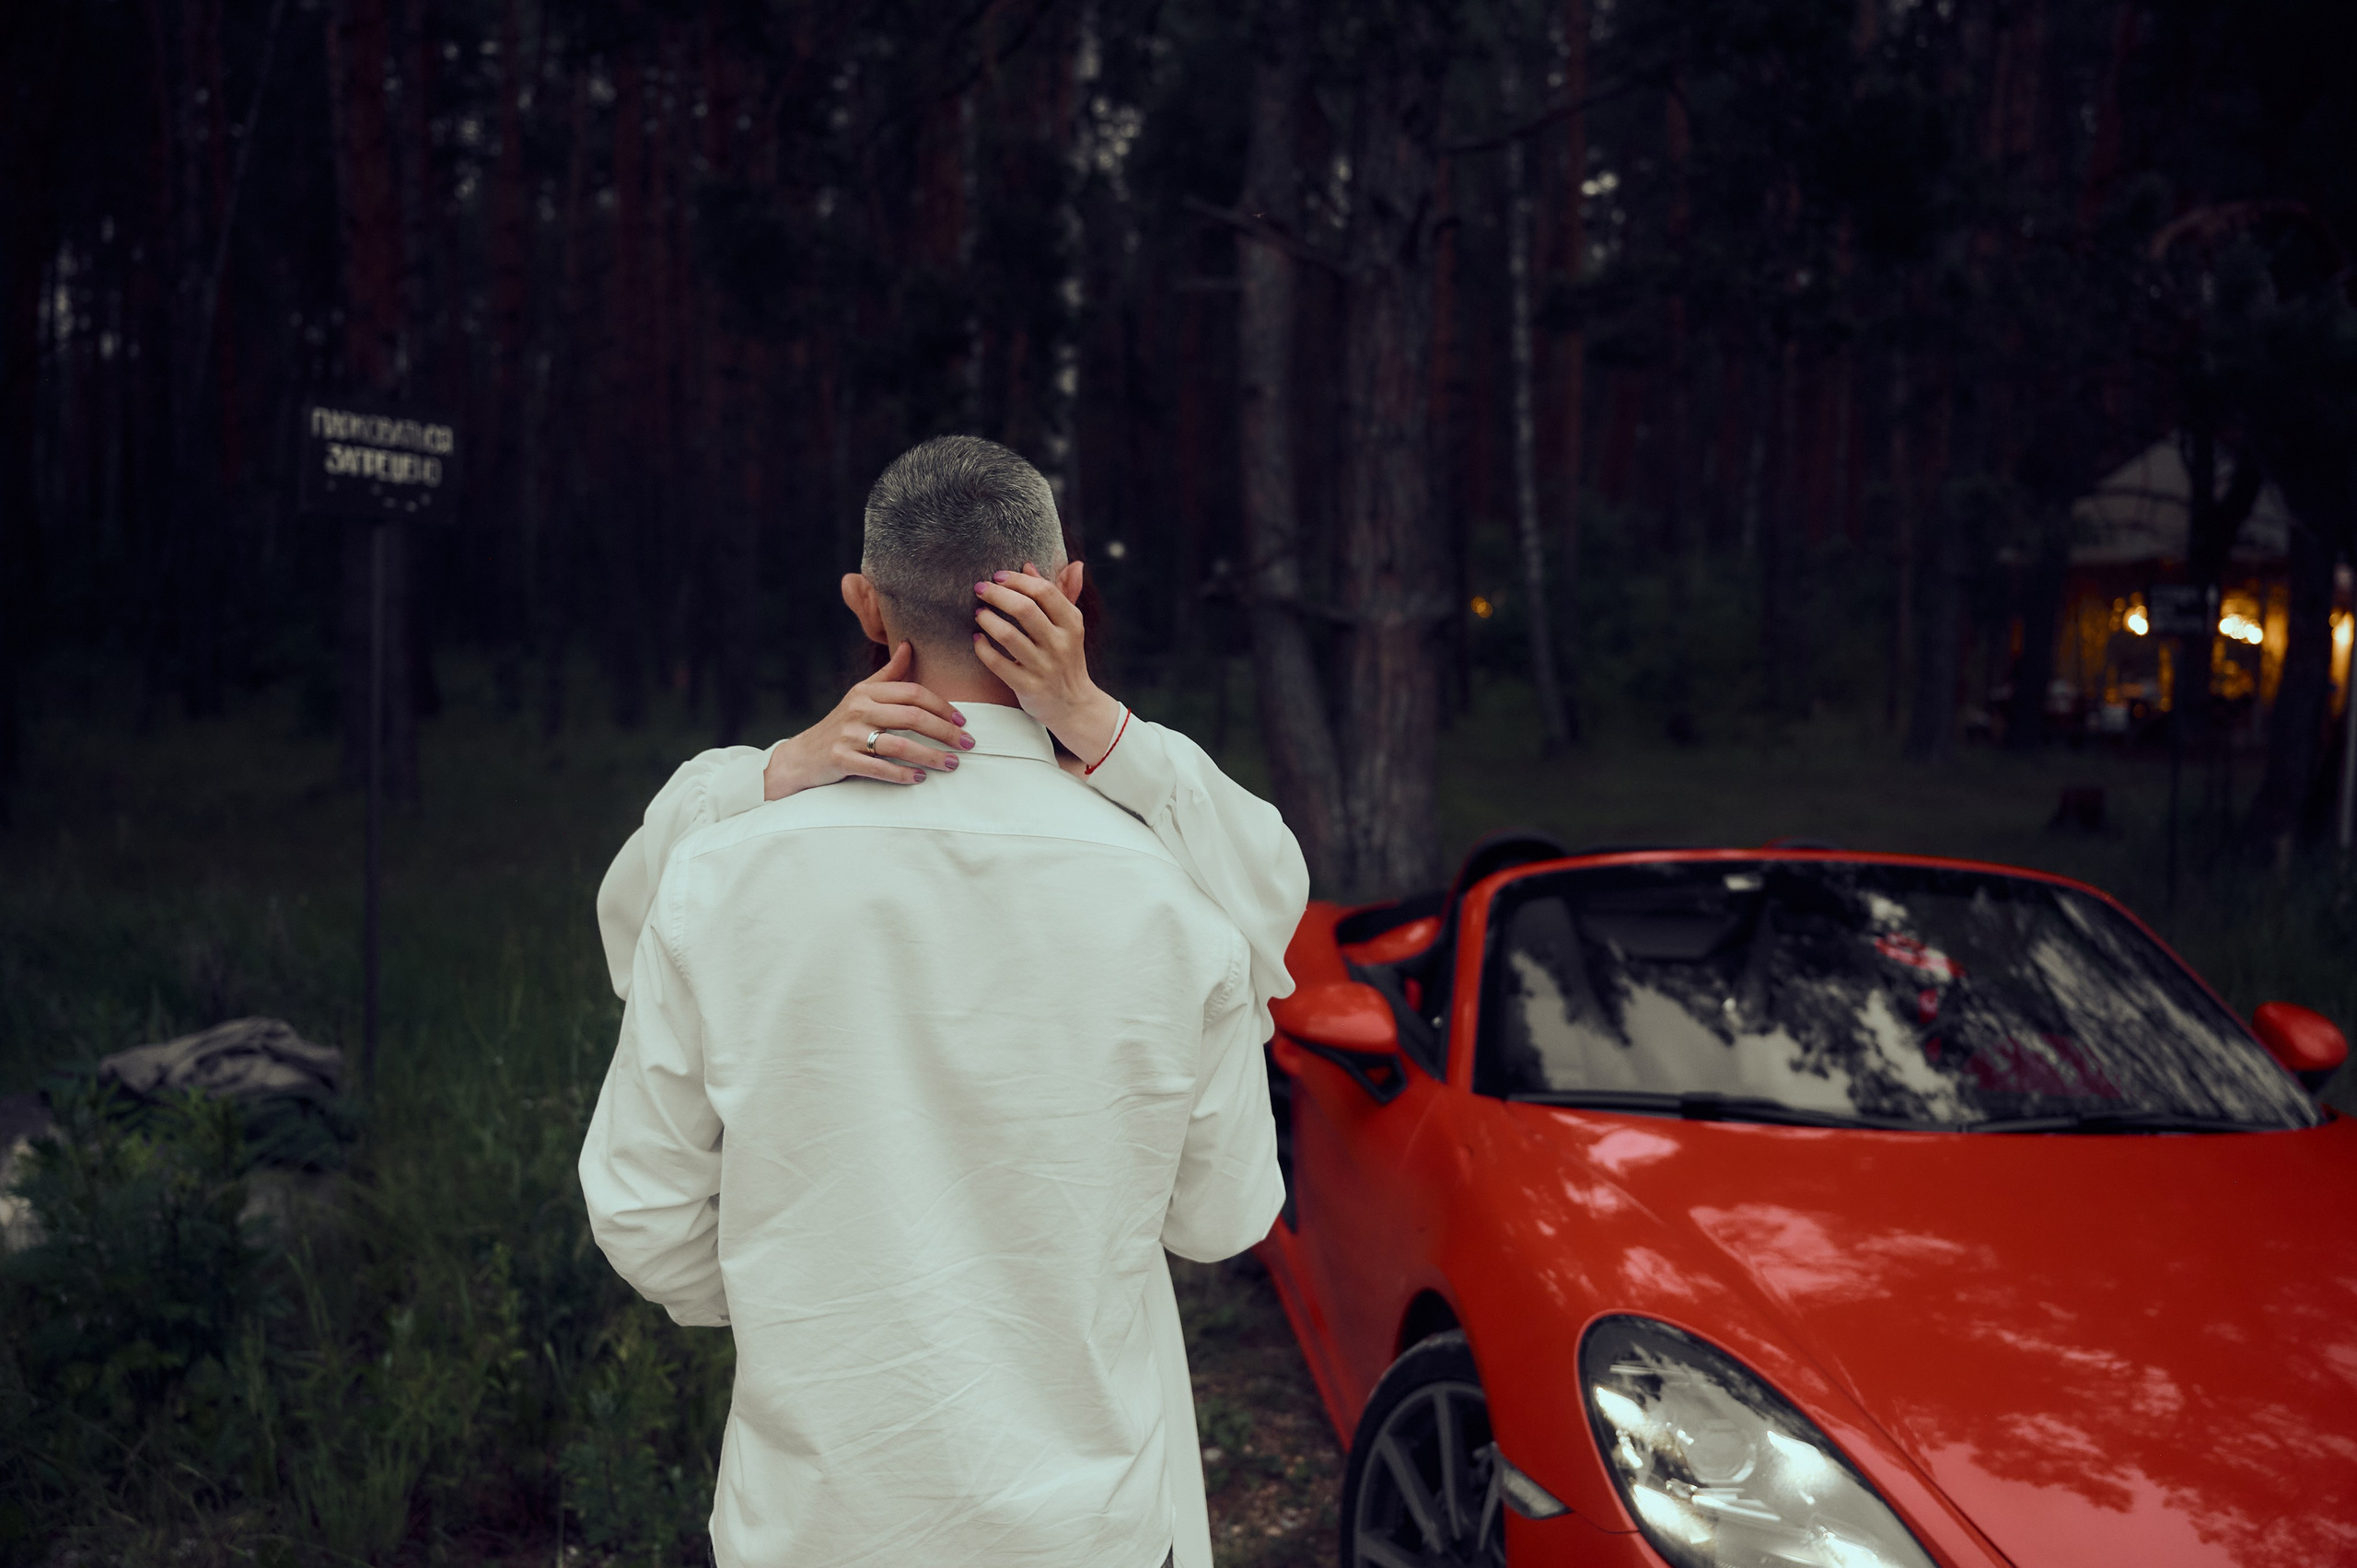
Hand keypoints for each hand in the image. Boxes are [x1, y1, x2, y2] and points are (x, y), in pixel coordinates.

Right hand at [762, 642, 973, 796]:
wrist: (803, 755)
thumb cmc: (841, 724)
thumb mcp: (862, 694)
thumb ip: (888, 674)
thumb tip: (909, 645)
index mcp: (866, 691)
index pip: (912, 693)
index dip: (941, 706)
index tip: (962, 720)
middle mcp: (858, 709)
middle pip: (911, 717)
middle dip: (945, 732)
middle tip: (968, 743)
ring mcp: (848, 735)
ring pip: (899, 745)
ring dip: (930, 756)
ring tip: (952, 764)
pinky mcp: (840, 759)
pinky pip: (878, 768)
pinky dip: (902, 774)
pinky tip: (920, 778)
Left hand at [972, 564, 1122, 766]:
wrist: (1073, 705)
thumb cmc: (1066, 658)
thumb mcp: (1070, 626)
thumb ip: (1061, 593)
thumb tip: (1043, 564)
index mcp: (1071, 623)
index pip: (1044, 591)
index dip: (1017, 580)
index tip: (998, 576)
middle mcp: (1060, 644)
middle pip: (1025, 609)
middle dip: (997, 594)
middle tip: (980, 588)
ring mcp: (1044, 667)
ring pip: (1008, 635)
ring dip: (987, 619)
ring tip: (978, 613)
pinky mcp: (1028, 686)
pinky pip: (998, 664)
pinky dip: (983, 649)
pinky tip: (977, 639)